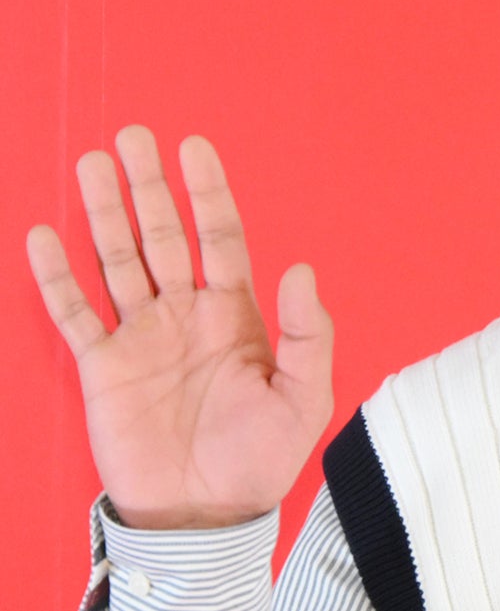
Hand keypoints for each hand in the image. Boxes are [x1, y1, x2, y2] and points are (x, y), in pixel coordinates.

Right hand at [26, 126, 333, 529]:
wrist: (206, 512)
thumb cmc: (262, 456)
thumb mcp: (304, 395)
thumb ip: (308, 333)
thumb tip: (302, 269)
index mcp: (235, 313)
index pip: (220, 236)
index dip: (207, 192)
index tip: (194, 145)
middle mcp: (184, 314)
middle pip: (163, 235)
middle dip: (148, 186)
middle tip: (132, 135)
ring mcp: (141, 337)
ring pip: (116, 260)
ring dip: (102, 214)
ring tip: (89, 162)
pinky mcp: (103, 369)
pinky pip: (75, 313)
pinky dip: (57, 277)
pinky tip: (43, 235)